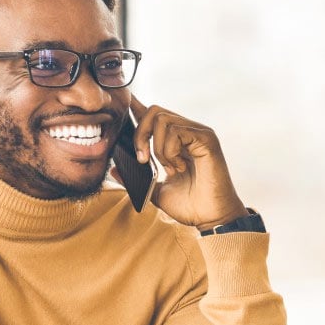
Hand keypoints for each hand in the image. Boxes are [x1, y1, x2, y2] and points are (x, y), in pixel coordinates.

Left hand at [130, 95, 248, 229]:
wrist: (210, 218)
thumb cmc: (189, 205)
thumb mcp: (156, 191)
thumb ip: (137, 179)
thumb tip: (114, 170)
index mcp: (176, 141)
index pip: (153, 115)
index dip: (137, 108)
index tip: (124, 106)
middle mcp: (187, 132)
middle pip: (154, 111)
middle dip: (140, 134)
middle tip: (143, 160)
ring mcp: (198, 133)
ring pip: (163, 119)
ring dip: (158, 147)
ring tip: (170, 168)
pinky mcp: (207, 138)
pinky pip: (177, 131)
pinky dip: (170, 151)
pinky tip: (180, 167)